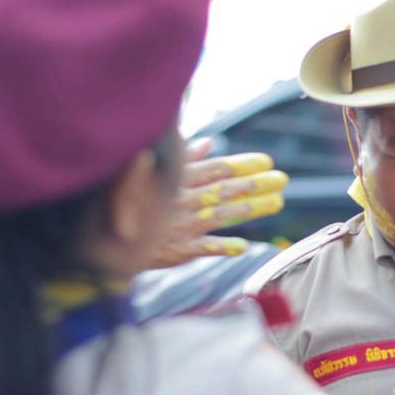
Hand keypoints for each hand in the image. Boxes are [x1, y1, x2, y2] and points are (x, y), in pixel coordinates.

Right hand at [149, 139, 288, 268]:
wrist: (112, 234)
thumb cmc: (137, 199)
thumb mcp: (158, 174)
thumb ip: (186, 161)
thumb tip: (209, 144)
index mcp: (179, 180)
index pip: (216, 169)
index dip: (242, 165)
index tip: (266, 161)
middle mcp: (183, 200)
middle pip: (225, 190)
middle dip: (255, 184)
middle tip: (282, 179)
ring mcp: (181, 225)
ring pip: (222, 215)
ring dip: (250, 209)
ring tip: (277, 203)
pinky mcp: (177, 250)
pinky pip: (203, 247)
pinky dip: (222, 247)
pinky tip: (243, 246)